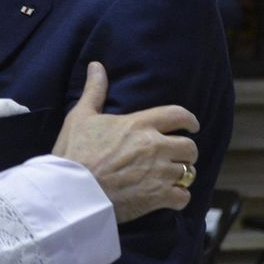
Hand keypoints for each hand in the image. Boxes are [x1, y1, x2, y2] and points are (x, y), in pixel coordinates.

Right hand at [53, 62, 200, 222]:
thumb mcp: (80, 117)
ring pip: (188, 172)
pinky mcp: (157, 197)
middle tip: (175, 156)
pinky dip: (178, 198)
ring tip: (169, 177)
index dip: (190, 120)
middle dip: (185, 152)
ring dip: (180, 175)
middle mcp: (155, 146)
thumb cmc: (74, 153)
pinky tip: (168, 197)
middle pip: (190, 147)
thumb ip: (94, 91)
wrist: (71, 193)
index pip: (179, 115)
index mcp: (139, 124)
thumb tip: (96, 66)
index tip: (192, 126)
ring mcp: (159, 173)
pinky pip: (183, 197)